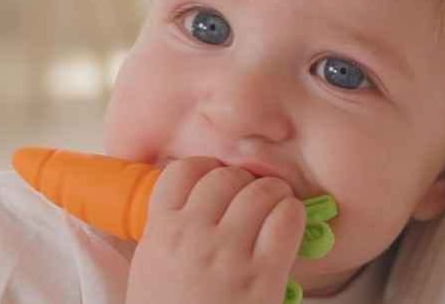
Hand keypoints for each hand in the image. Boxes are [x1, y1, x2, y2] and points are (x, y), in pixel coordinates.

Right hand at [126, 157, 306, 303]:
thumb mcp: (152, 268)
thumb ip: (169, 229)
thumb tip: (197, 196)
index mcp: (161, 233)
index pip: (184, 170)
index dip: (207, 170)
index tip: (218, 182)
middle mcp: (193, 236)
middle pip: (227, 176)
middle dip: (244, 182)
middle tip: (253, 200)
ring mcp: (228, 254)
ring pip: (260, 191)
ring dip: (273, 194)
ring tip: (275, 209)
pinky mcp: (262, 274)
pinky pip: (287, 218)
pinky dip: (293, 215)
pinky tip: (289, 226)